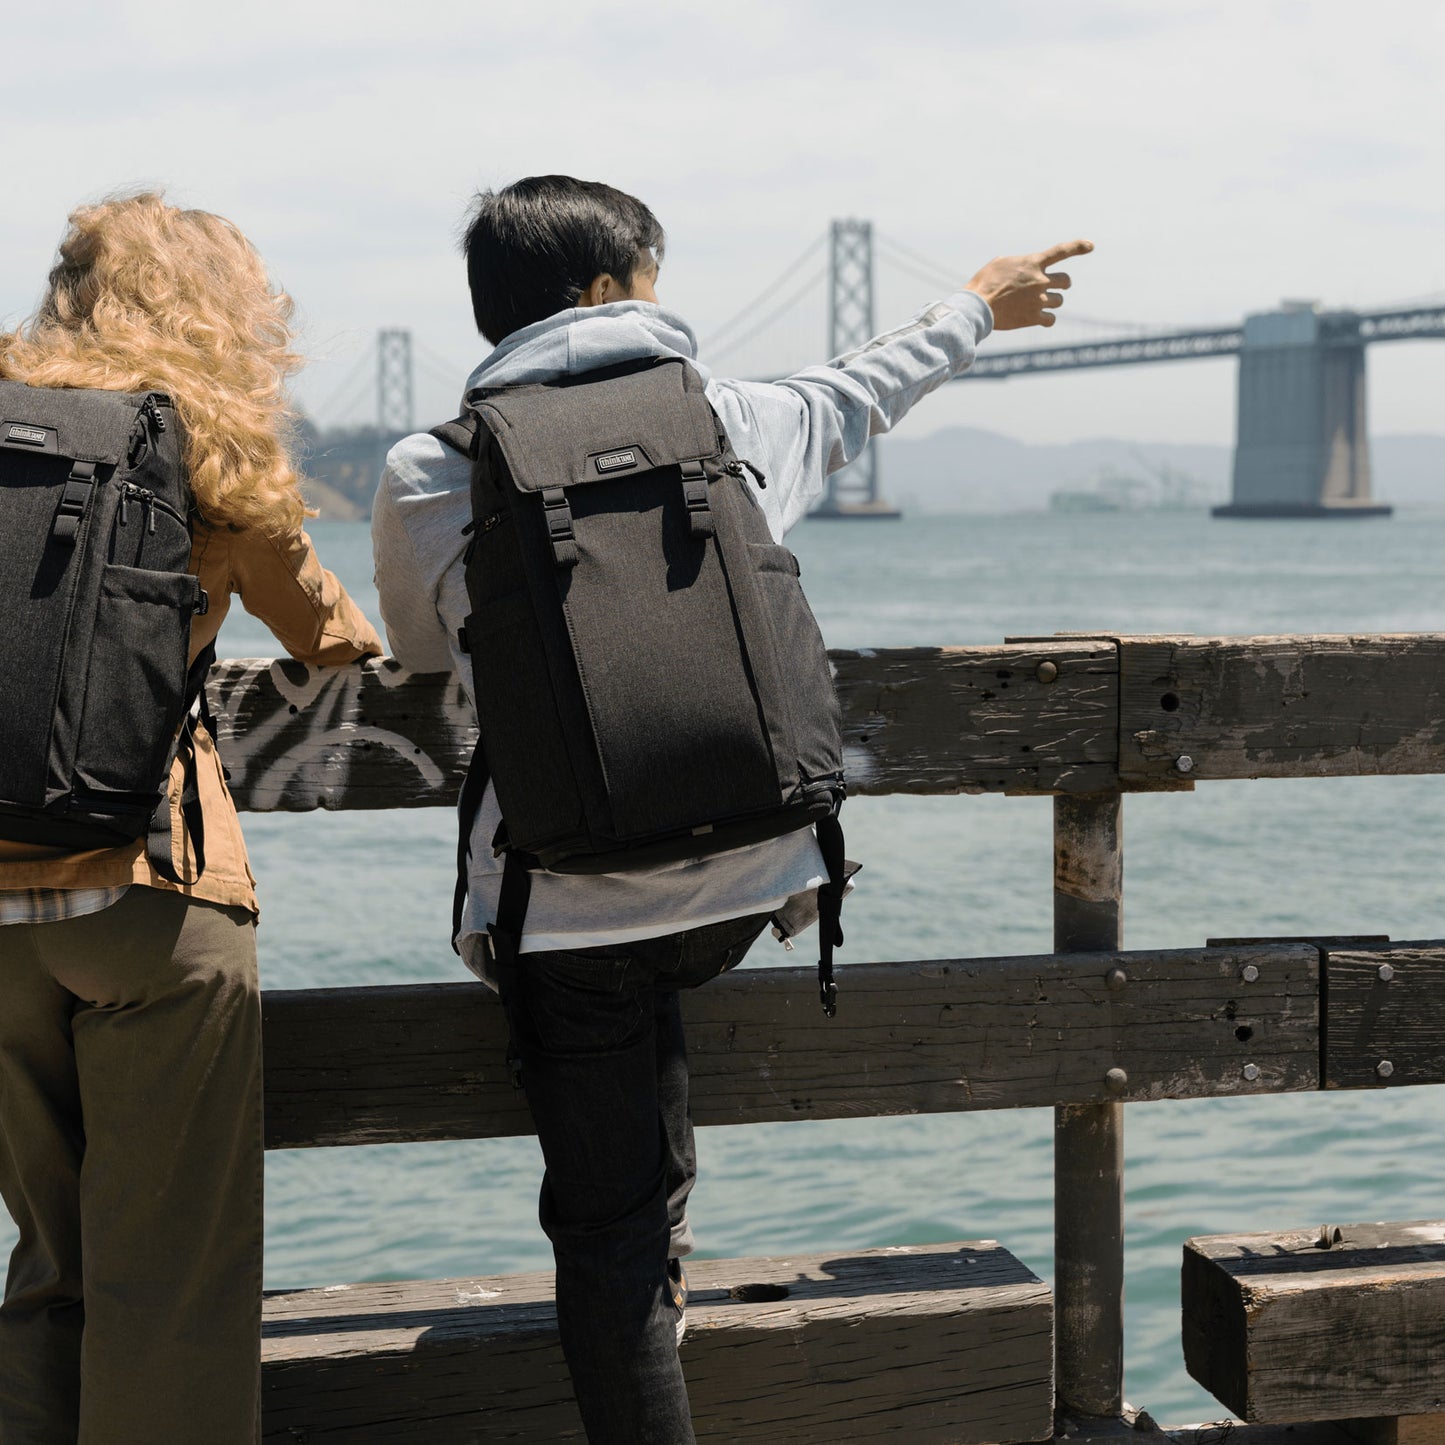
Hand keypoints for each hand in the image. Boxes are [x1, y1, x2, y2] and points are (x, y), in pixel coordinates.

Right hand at [964, 239, 1093, 330]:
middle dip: (1062, 285)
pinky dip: (1047, 318)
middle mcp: (1040, 280)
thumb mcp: (1001, 264)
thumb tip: (1024, 268)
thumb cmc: (984, 283)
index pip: (1061, 251)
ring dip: (1051, 302)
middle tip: (1054, 288)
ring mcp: (1039, 299)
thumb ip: (1019, 264)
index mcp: (1033, 263)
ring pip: (1059, 301)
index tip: (1091, 246)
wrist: (978, 306)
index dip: (1078, 247)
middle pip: (1065, 281)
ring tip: (1035, 304)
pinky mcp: (1034, 317)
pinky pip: (1051, 319)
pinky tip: (1038, 318)